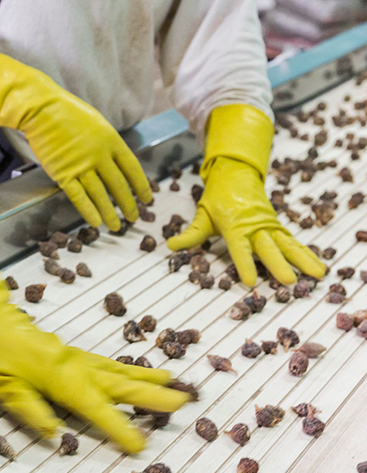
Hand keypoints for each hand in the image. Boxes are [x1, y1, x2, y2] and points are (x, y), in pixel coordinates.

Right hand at [0, 43, 152, 230]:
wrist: (42, 110)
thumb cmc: (67, 113)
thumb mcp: (96, 123)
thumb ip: (107, 143)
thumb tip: (114, 160)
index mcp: (111, 140)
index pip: (132, 167)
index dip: (140, 185)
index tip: (147, 198)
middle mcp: (99, 155)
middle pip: (118, 184)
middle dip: (128, 204)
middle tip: (134, 218)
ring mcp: (81, 165)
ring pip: (100, 195)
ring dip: (109, 213)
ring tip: (116, 226)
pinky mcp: (63, 173)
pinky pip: (78, 196)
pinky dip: (88, 211)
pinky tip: (96, 223)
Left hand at [0, 210, 190, 454]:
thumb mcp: (5, 389)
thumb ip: (31, 412)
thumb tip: (57, 435)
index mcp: (60, 378)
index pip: (95, 408)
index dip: (119, 427)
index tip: (141, 446)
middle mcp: (78, 367)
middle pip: (121, 385)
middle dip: (153, 396)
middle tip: (185, 404)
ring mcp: (81, 358)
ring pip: (122, 372)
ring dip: (151, 381)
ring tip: (178, 387)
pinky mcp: (79, 355)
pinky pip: (113, 365)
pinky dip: (135, 369)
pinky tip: (149, 373)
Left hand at [168, 157, 325, 285]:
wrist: (236, 174)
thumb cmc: (217, 199)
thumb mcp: (201, 215)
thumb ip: (190, 234)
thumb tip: (170, 246)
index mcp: (235, 225)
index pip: (239, 248)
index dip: (245, 265)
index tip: (250, 282)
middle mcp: (255, 226)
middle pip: (268, 248)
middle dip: (279, 264)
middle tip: (289, 282)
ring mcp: (269, 225)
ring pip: (288, 244)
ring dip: (303, 260)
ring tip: (319, 276)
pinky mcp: (277, 226)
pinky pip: (293, 242)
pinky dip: (306, 253)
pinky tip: (318, 267)